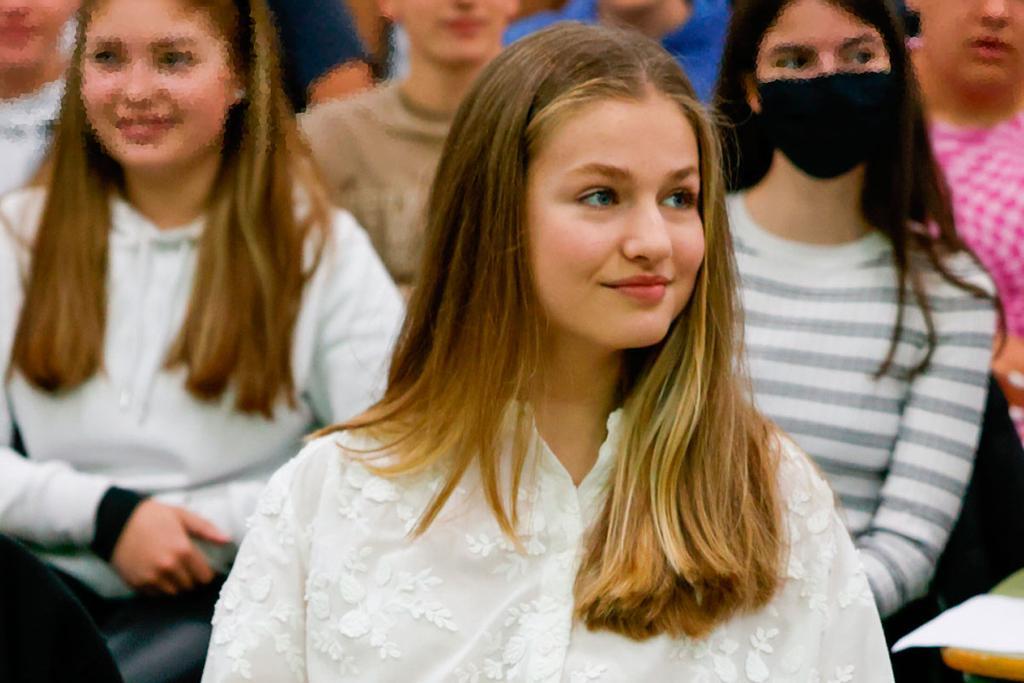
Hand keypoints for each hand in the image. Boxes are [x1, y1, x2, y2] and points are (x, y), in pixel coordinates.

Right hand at [110, 499, 229, 595]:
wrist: (117, 521)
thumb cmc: (153, 516)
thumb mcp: (183, 516)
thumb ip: (207, 529)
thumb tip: (227, 540)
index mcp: (183, 550)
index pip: (204, 576)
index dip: (205, 572)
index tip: (201, 567)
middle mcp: (168, 567)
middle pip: (190, 586)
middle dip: (190, 578)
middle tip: (183, 565)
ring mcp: (151, 577)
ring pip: (173, 592)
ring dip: (175, 584)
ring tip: (170, 568)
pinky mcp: (137, 584)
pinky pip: (155, 595)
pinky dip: (158, 587)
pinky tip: (156, 572)